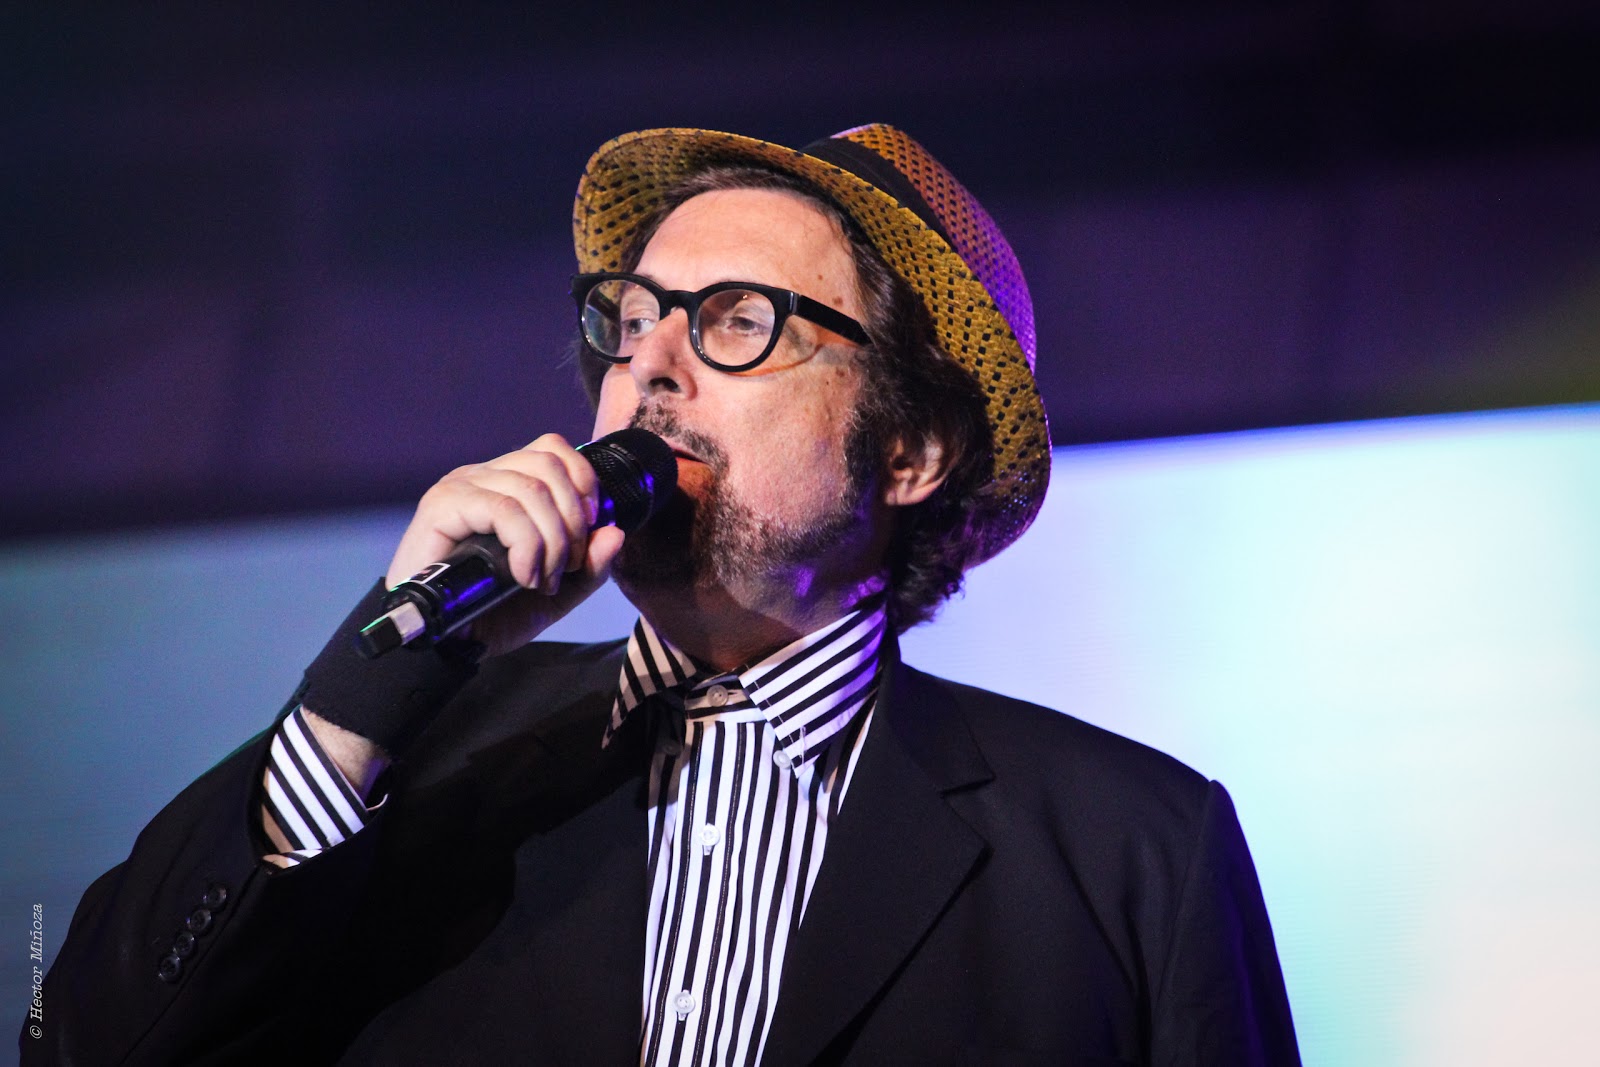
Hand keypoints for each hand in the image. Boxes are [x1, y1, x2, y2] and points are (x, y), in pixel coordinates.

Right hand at [386, 433, 626, 656]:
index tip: (589, 535)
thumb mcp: (557, 592)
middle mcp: (483, 476)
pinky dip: (526, 544)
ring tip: (542, 581)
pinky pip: (504, 509)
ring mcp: (461, 487)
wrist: (443, 644)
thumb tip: (615, 532)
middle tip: (568, 568)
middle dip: (573, 521)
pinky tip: (523, 575)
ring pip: (531, 488)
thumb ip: (590, 566)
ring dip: (552, 541)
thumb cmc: (492, 613)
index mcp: (507, 483)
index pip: (555, 451)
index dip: (584, 485)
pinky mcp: (442, 506)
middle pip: (549, 464)